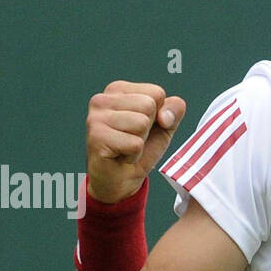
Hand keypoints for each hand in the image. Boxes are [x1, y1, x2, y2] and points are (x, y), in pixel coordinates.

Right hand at [85, 82, 185, 203]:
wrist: (121, 180)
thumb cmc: (140, 150)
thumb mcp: (164, 126)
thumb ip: (174, 110)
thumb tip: (165, 116)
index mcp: (118, 90)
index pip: (157, 92)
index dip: (159, 115)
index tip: (144, 128)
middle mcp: (102, 99)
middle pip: (149, 105)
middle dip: (149, 128)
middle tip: (133, 139)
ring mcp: (96, 118)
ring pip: (141, 123)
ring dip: (140, 142)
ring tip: (126, 147)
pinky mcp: (97, 137)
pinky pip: (135, 143)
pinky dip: (134, 155)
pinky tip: (121, 156)